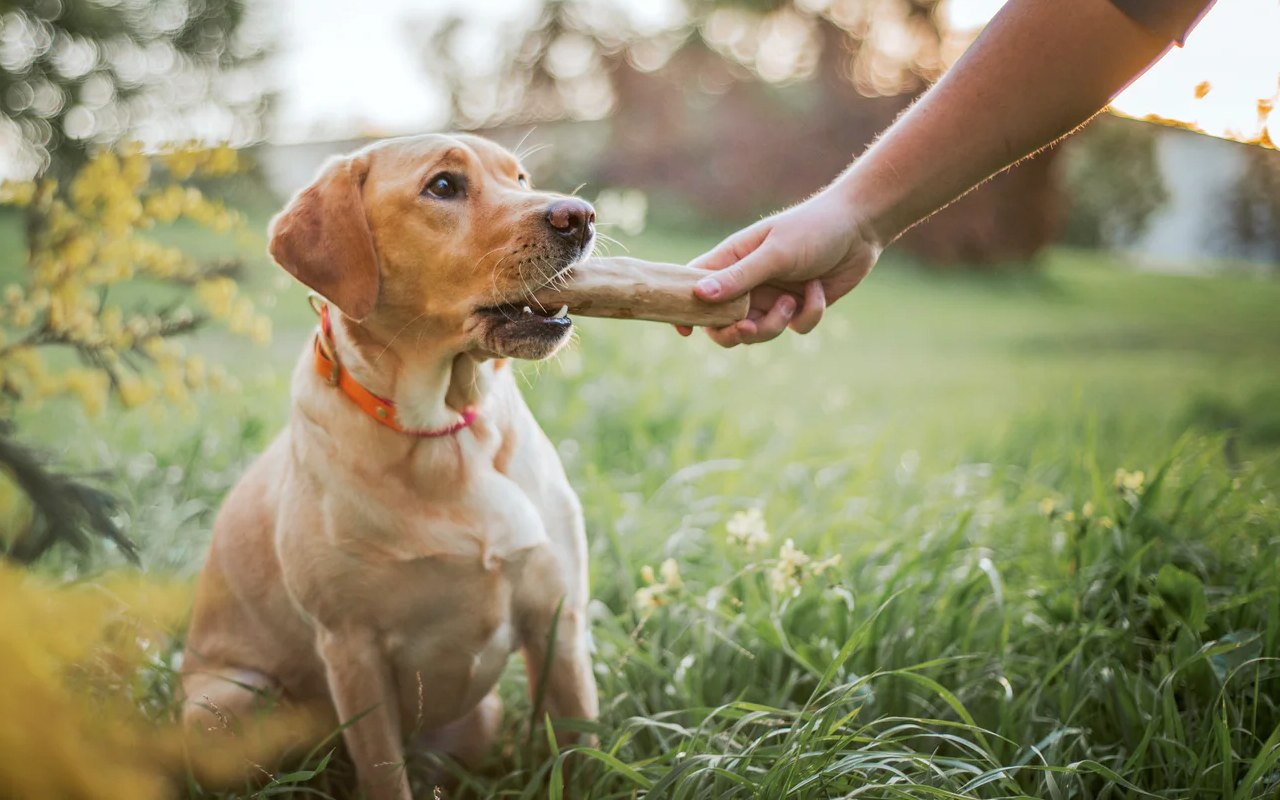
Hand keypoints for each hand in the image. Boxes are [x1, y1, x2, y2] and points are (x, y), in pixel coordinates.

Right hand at [679, 188, 881, 345]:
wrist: (861, 228)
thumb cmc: (812, 229)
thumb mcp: (774, 253)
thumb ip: (739, 276)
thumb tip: (700, 295)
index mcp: (731, 260)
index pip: (693, 286)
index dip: (685, 309)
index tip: (684, 331)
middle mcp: (747, 282)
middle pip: (721, 323)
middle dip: (732, 332)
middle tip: (746, 329)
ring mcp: (772, 297)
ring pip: (757, 332)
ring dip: (775, 324)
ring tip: (792, 301)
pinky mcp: (799, 308)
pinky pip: (794, 328)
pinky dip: (808, 315)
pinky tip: (819, 291)